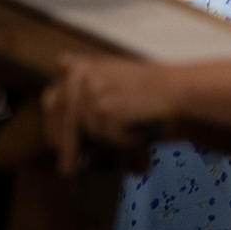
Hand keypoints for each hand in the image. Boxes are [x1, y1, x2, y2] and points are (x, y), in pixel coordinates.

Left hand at [40, 54, 175, 175]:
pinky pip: (108, 136)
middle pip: (65, 120)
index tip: (56, 145)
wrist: (178, 88)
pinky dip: (124, 139)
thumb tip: (60, 60)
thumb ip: (87, 69)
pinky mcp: (105, 109)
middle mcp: (83, 78)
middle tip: (69, 169)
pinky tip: (140, 130)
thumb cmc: (150, 83)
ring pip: (88, 132)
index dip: (53, 125)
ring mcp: (93, 93)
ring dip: (108, 139)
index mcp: (82, 68)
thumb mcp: (115, 69)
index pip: (53, 100)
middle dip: (65, 146)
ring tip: (131, 131)